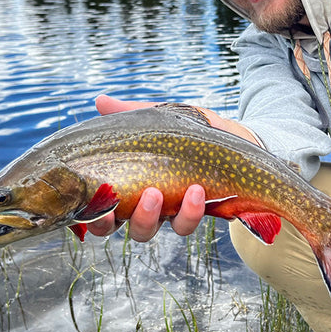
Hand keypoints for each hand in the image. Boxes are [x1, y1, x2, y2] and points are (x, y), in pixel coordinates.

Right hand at [87, 94, 255, 240]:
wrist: (236, 138)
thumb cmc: (192, 130)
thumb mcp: (161, 117)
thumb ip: (130, 113)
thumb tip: (100, 101)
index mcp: (129, 183)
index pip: (102, 209)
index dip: (94, 216)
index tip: (99, 208)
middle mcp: (145, 205)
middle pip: (122, 226)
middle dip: (125, 216)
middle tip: (142, 195)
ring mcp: (168, 213)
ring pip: (149, 230)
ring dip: (151, 216)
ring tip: (159, 193)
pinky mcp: (194, 215)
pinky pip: (185, 224)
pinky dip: (188, 210)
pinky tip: (195, 190)